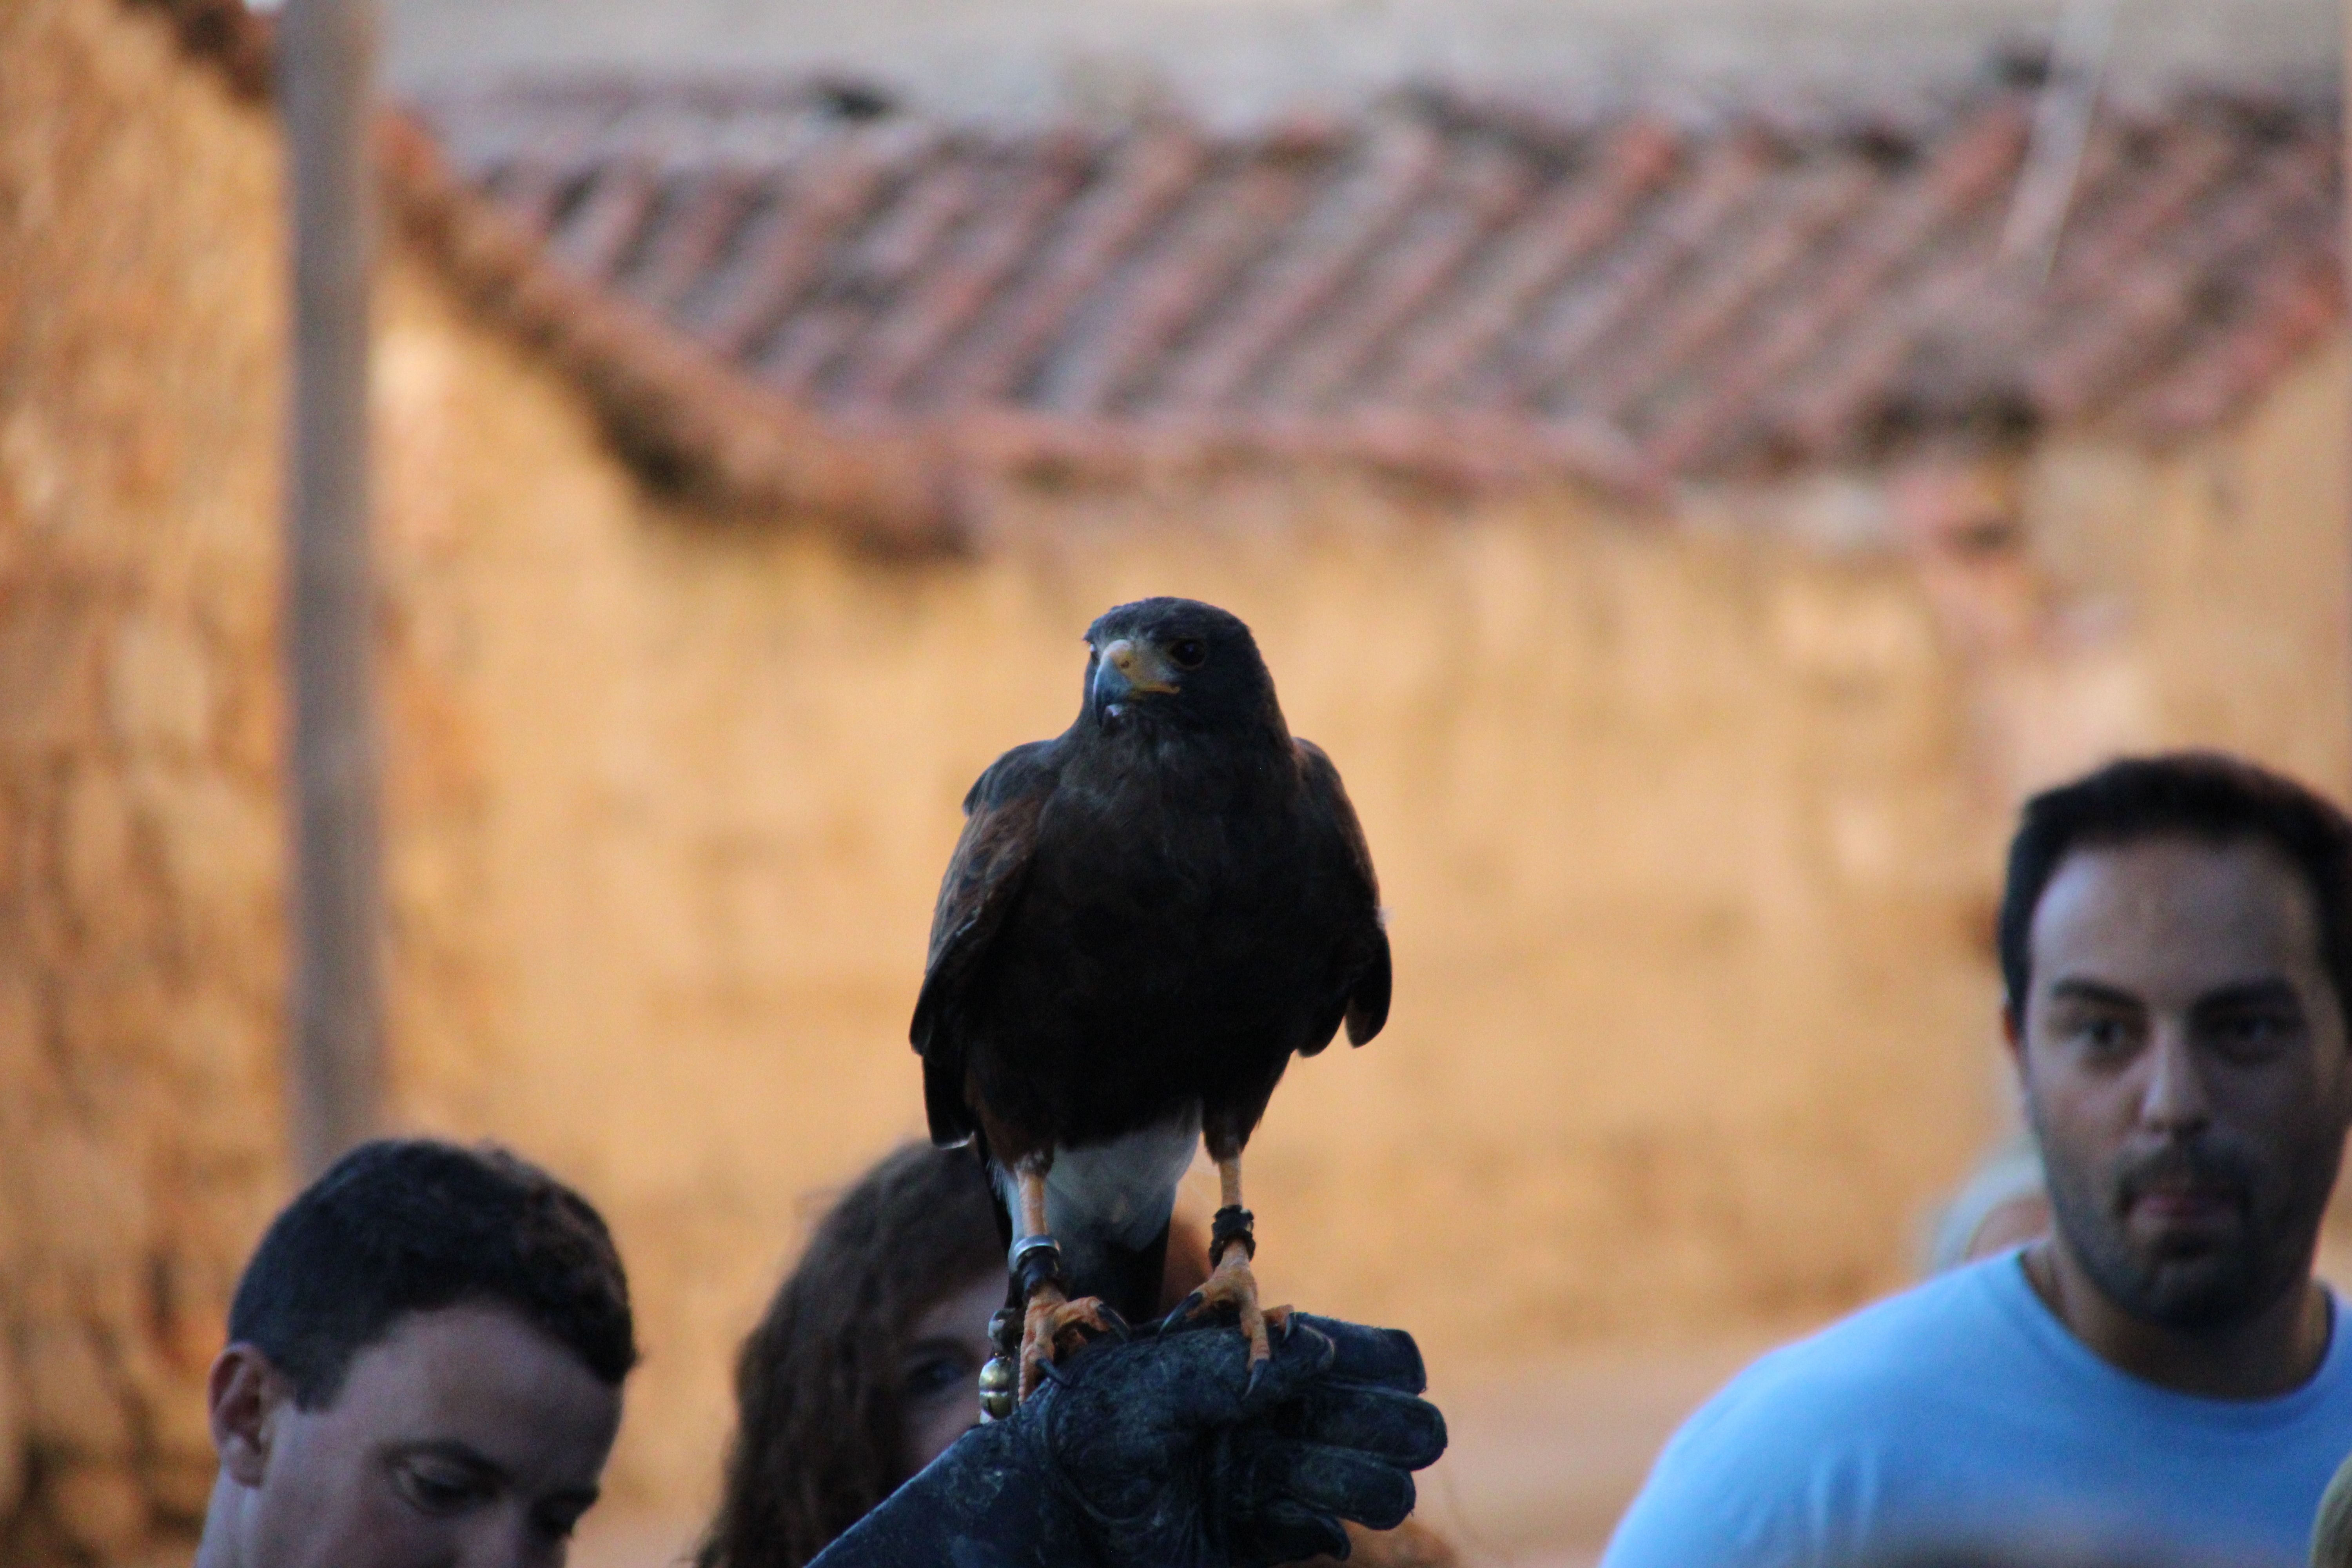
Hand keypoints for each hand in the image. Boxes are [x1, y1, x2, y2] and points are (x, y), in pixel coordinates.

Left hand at [1029, 1311, 1446, 1566]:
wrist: (1047, 1515)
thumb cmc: (1087, 1431)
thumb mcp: (1148, 1382)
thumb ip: (1228, 1365)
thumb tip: (1321, 1349)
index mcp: (1253, 1362)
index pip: (1354, 1352)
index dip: (1388, 1365)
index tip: (1398, 1379)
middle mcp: (1272, 1417)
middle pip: (1382, 1417)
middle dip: (1394, 1427)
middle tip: (1387, 1440)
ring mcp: (1268, 1478)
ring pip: (1370, 1481)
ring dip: (1363, 1481)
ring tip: (1301, 1481)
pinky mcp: (1254, 1536)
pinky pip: (1320, 1532)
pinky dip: (1319, 1528)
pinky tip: (1299, 1523)